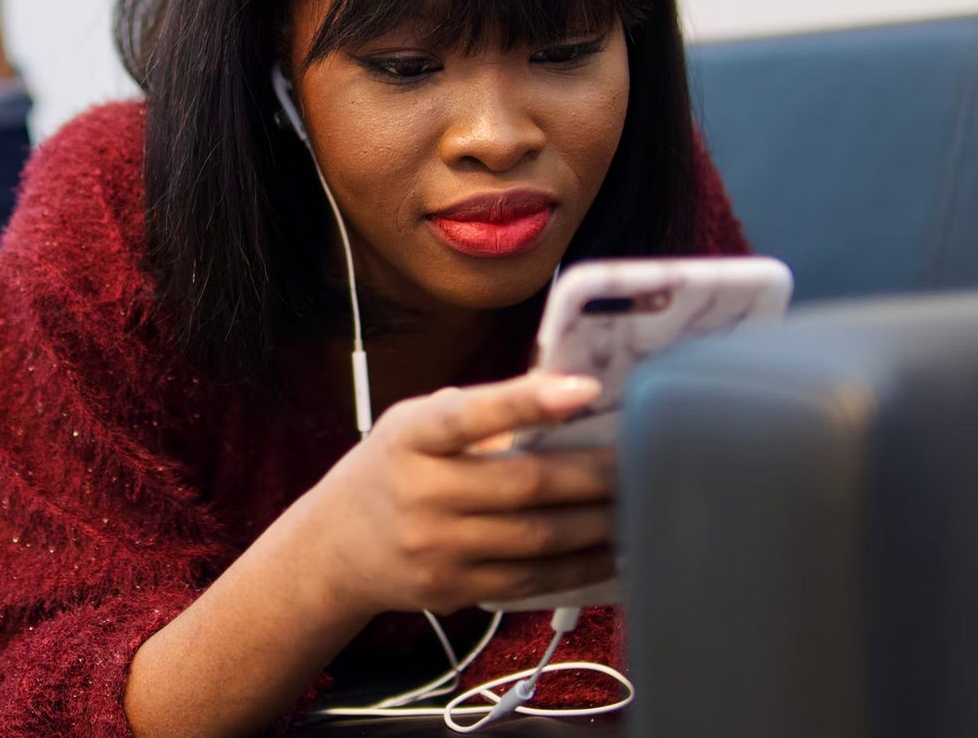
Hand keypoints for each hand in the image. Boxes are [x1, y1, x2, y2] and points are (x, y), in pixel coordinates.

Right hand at [295, 371, 616, 618]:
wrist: (334, 548)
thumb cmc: (392, 470)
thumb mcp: (415, 425)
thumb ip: (479, 410)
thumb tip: (566, 391)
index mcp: (410, 437)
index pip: (469, 415)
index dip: (528, 402)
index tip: (585, 388)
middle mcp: (419, 493)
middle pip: (524, 484)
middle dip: (594, 474)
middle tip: (643, 459)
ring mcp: (435, 548)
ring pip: (537, 538)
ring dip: (599, 523)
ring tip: (640, 505)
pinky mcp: (452, 589)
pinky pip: (531, 581)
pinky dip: (580, 567)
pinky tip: (611, 550)